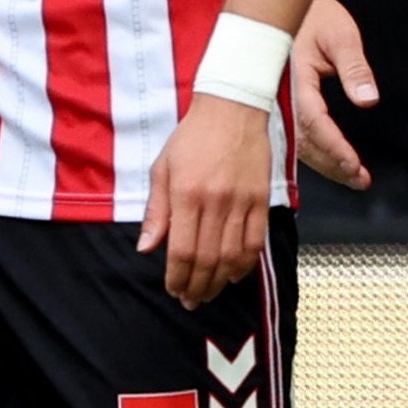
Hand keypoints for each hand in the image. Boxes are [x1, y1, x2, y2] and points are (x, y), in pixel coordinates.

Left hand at [138, 94, 271, 307]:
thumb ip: (156, 211)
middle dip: (197, 286)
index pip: (181, 250)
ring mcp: (241, 200)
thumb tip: (146, 248)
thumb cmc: (192, 136)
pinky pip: (256, 239)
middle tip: (190, 300)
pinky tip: (235, 274)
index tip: (173, 290)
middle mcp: (215, 201)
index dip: (177, 277)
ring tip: (209, 292)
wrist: (232, 107)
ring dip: (219, 280)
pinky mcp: (261, 198)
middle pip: (207, 258)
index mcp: (186, 194)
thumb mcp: (163, 168)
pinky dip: (246, 262)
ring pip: (232, 254)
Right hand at [292, 0, 378, 188]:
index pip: (314, 122)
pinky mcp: (280, 105)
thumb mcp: (342, 36)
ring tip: (353, 177)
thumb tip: (369, 100)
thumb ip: (355, 69)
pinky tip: (332, 163)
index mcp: (292, 80)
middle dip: (332, 165)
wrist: (289, 3)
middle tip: (360, 179)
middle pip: (304, 142)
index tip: (355, 165)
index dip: (334, 147)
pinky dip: (314, 151)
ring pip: (297, 144)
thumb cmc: (315, 15)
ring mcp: (277, 102)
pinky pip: (294, 135)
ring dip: (325, 163)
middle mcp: (280, 96)